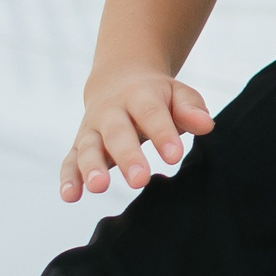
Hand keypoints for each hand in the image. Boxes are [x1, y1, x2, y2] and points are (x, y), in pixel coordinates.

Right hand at [63, 66, 212, 199]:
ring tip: (99, 187)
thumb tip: (207, 125)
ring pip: (88, 148)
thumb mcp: (177, 93)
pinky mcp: (79, 145)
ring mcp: (92, 129)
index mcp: (139, 95)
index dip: (162, 134)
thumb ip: (190, 108)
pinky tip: (70, 196)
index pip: (151, 114)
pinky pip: (69, 161)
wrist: (119, 79)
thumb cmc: (157, 95)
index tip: (175, 156)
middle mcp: (110, 111)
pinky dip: (68, 179)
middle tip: (140, 180)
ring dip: (91, 168)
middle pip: (117, 133)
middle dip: (127, 157)